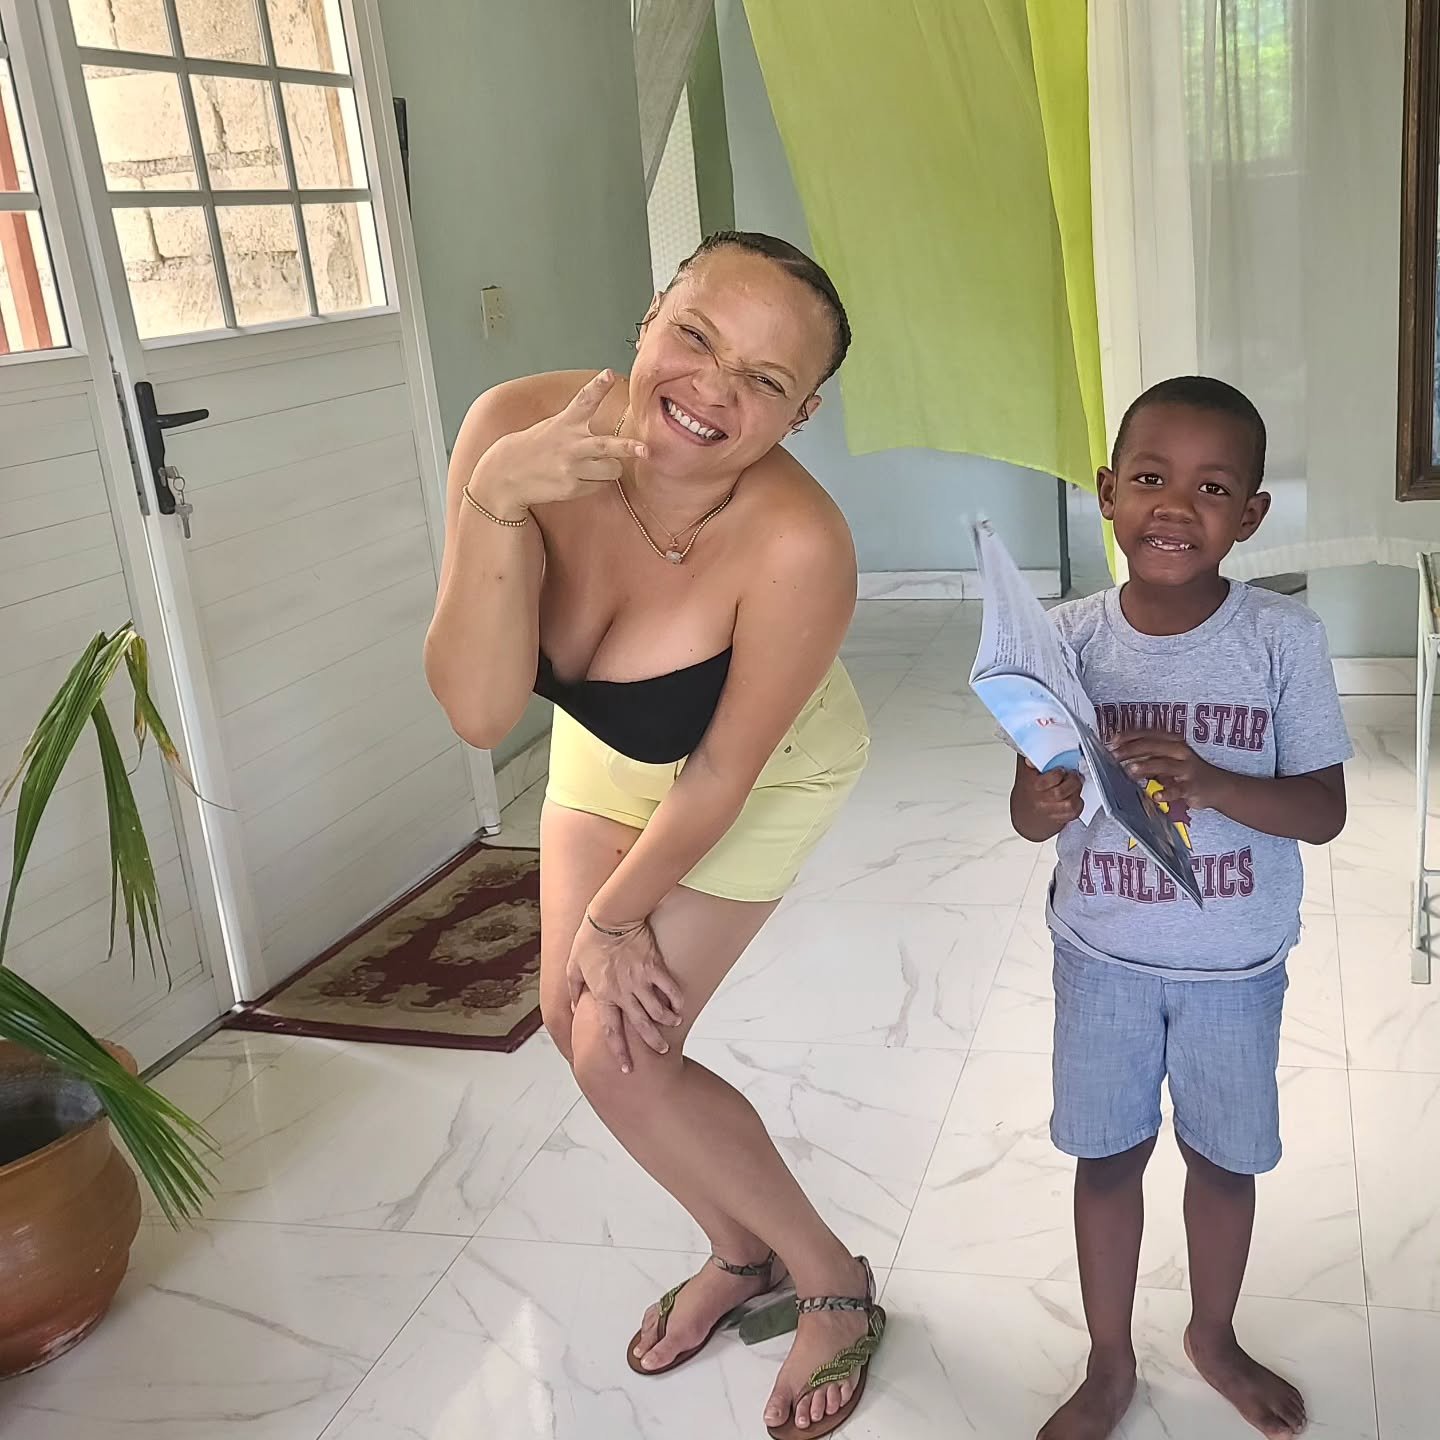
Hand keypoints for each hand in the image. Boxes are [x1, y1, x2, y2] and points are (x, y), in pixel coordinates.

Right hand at [471, 371, 647, 514]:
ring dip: (612, 468)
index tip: (608, 374)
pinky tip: (578, 478)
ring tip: (600, 466)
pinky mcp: (571, 487)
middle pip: (605, 446)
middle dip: (627, 448)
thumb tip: (608, 428)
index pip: (584, 400)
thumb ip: (578, 423)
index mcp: (566, 422)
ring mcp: (570, 468)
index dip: (597, 386)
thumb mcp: (554, 426)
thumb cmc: (538, 447)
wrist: (507, 472)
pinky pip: (599, 485)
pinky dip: (595, 482)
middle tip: (645, 449)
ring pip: (611, 470)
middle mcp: (570, 445)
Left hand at [566, 917, 683, 1073]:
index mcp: (604, 995)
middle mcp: (623, 992)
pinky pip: (670, 988)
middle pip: (640, 1026)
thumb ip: (574, 988)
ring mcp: (640, 980)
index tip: (626, 1068)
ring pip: (658, 1010)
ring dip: (667, 1021)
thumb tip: (575, 1007)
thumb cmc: (590, 938)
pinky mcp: (654, 967)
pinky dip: (677, 999)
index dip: (619, 1052)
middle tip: (661, 1051)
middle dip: (652, 1042)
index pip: (611, 1031)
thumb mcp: (573, 966)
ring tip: (674, 1025)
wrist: (611, 916)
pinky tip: (681, 1005)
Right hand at [1011, 758, 1083, 840]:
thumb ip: (1030, 759)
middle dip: (1072, 781)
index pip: (1052, 778)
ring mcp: (1049, 811)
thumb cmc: (1027, 790)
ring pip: (1070, 804)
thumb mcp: (1025, 771)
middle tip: (1073, 776)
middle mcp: (1039, 800)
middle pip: (1061, 792)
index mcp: (1031, 785)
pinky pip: (1074, 812)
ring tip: (1074, 786)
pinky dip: (1078, 804)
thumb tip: (1033, 754)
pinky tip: (1073, 797)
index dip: (1059, 773)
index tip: (1061, 769)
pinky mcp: (1059, 819)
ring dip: (1076, 793)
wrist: (1025, 814)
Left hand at [1108, 730, 1229, 811]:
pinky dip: (1166, 792)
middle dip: (1131, 749)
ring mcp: (1186, 769)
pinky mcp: (1192, 786)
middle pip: (1152, 746)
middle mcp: (1179, 751)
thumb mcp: (1167, 759)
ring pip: (1163, 764)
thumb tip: (1120, 754)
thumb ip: (1147, 756)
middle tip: (1114, 755)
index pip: (1147, 734)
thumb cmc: (1186, 771)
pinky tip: (1155, 795)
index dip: (1128, 736)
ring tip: (1129, 770)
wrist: (1217, 786)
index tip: (1112, 741)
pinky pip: (1178, 789)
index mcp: (1172, 741)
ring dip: (1145, 767)